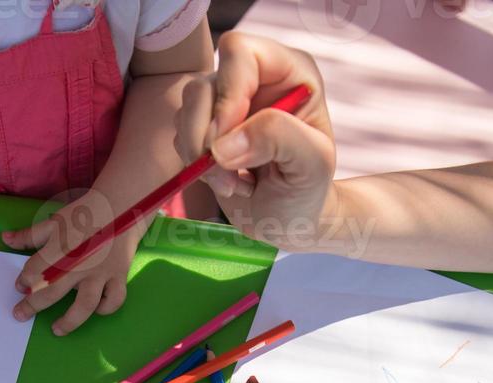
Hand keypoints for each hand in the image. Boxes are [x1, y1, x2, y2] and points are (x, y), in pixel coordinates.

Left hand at [4, 191, 145, 334]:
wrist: (121, 206)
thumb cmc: (84, 214)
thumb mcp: (54, 222)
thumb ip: (29, 235)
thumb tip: (5, 239)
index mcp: (60, 248)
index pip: (34, 270)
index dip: (23, 280)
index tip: (20, 285)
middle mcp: (78, 264)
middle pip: (51, 292)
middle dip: (32, 306)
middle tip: (19, 314)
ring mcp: (100, 273)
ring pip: (84, 305)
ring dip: (69, 321)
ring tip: (56, 330)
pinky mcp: (118, 276)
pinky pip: (113, 299)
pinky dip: (105, 308)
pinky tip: (95, 310)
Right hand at [174, 32, 336, 248]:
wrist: (289, 218)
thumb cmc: (308, 188)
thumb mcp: (312, 165)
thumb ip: (278, 139)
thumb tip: (223, 145)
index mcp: (288, 71)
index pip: (240, 53)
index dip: (227, 95)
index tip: (225, 142)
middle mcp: (254, 78)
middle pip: (204, 84)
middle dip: (205, 136)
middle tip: (226, 176)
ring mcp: (226, 101)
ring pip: (187, 110)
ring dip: (199, 156)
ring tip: (232, 184)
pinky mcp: (205, 126)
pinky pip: (180, 134)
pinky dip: (195, 165)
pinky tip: (226, 181)